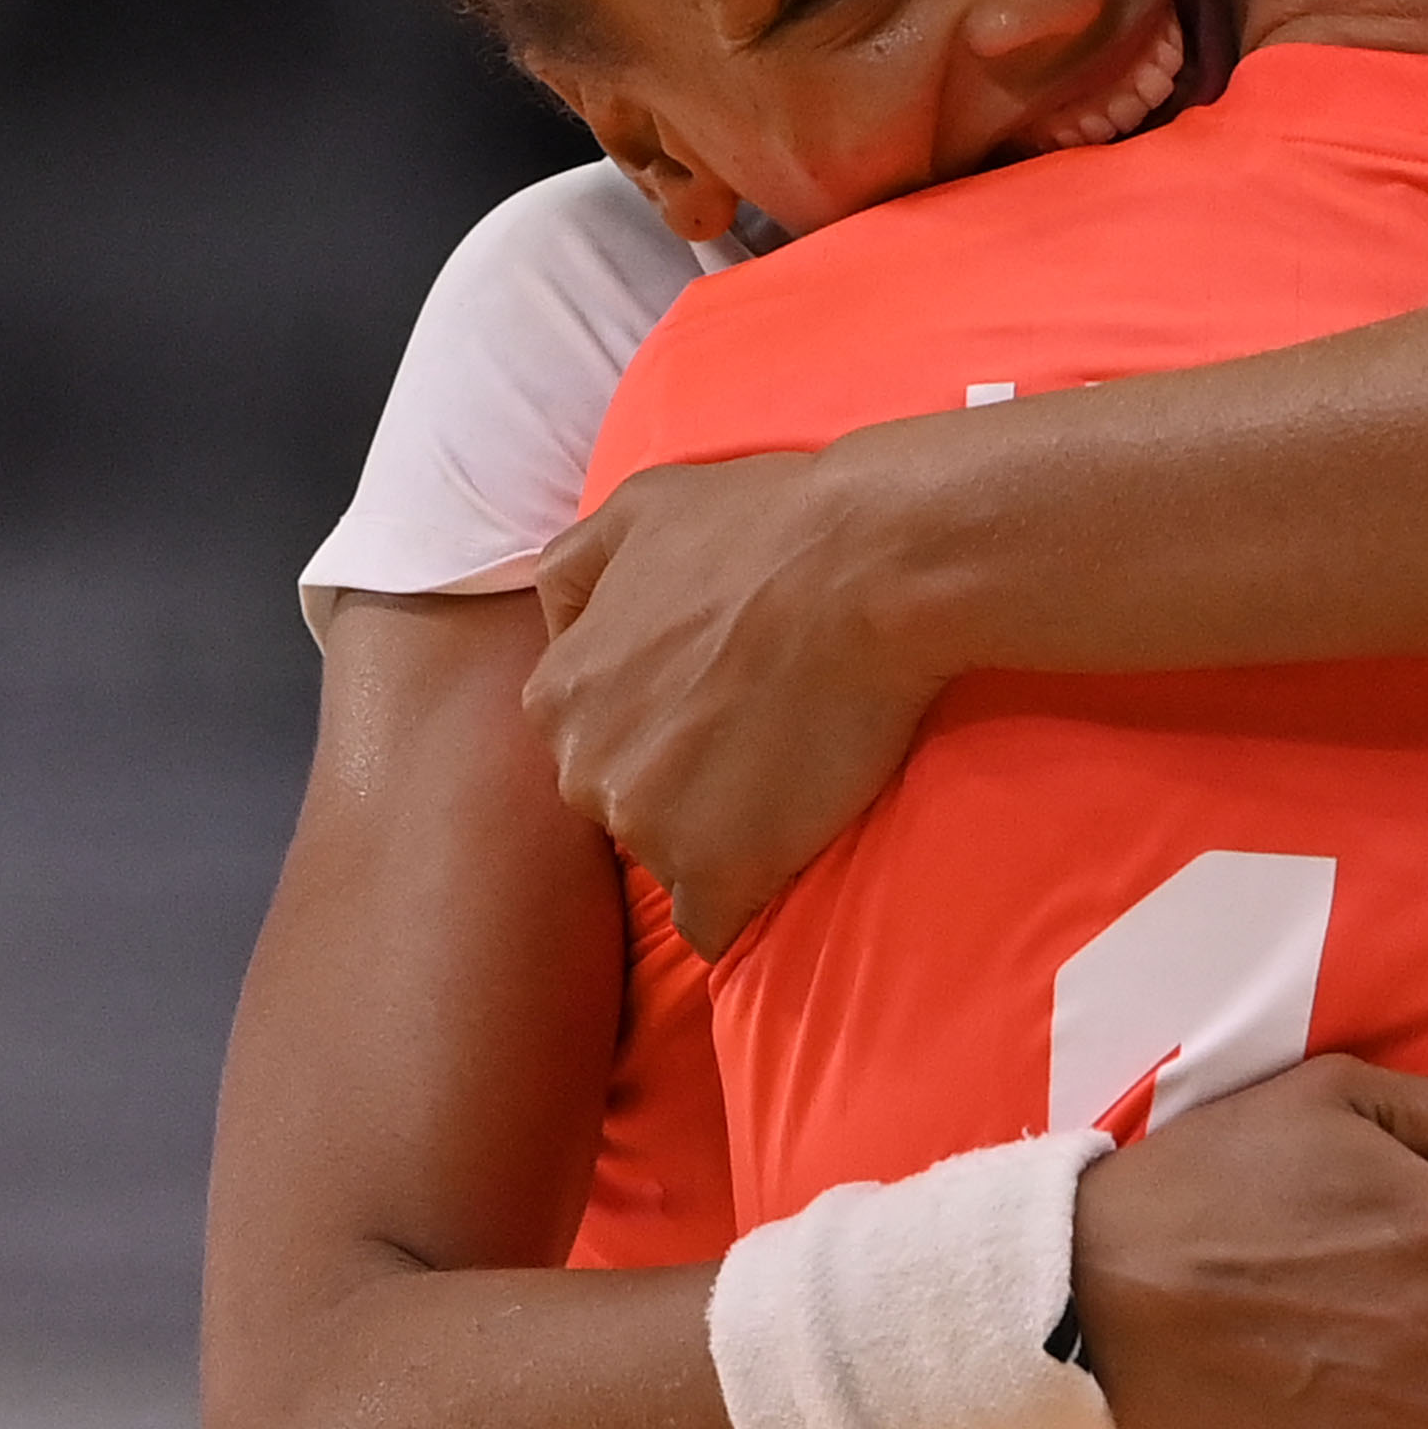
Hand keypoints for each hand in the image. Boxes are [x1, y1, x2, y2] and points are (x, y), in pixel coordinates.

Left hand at [527, 439, 941, 954]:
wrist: (868, 566)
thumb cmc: (764, 526)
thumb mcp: (639, 506)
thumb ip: (577, 566)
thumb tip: (558, 621)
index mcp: (559, 695)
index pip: (594, 743)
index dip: (661, 730)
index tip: (723, 706)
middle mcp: (584, 769)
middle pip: (626, 807)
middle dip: (682, 787)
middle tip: (766, 738)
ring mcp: (649, 828)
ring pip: (674, 859)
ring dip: (726, 835)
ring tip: (798, 776)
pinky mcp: (722, 871)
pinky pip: (716, 922)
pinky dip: (748, 897)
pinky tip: (791, 853)